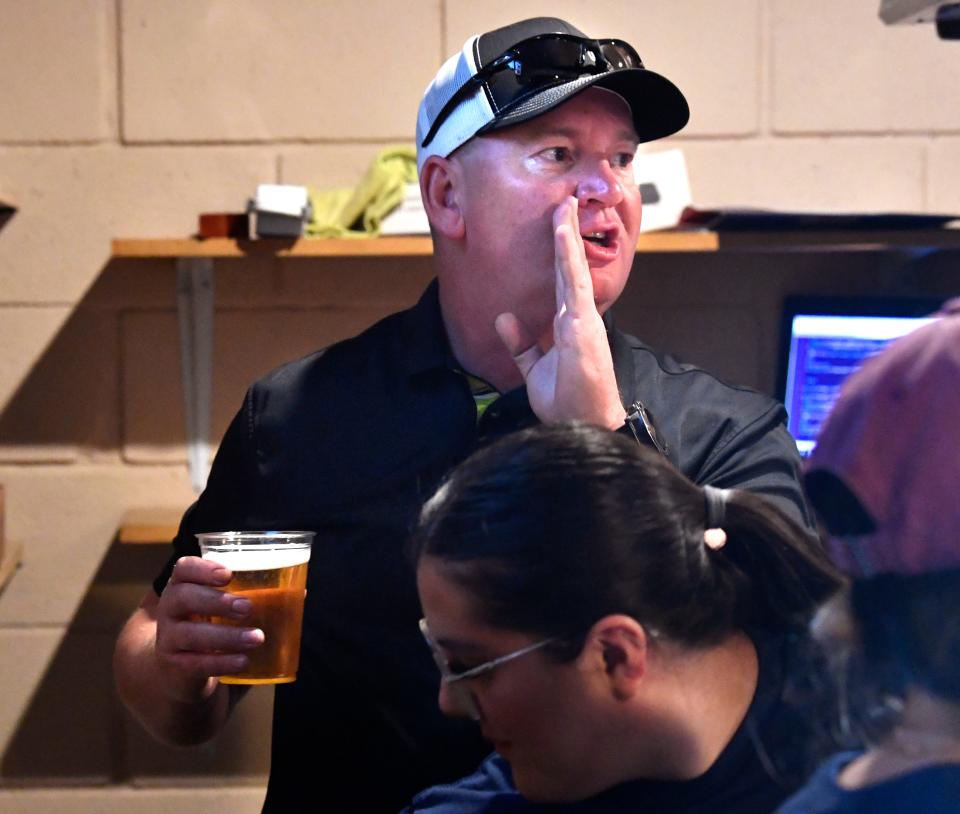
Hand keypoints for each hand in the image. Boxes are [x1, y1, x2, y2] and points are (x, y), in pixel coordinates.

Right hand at [152, 556, 262, 703]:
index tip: (228, 574)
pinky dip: (222, 662)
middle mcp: (170, 609)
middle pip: (182, 597)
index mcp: (184, 586)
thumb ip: (257, 598)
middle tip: (248, 607)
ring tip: (257, 638)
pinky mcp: (174, 666)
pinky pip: (195, 664)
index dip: (202, 568)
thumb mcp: (226, 610)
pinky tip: (244, 661)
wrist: (183, 671)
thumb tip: (300, 593)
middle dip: (217, 601)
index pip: (183, 568)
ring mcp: (168, 639)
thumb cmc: (213, 626)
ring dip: (226, 635)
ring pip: (189, 633)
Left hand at [495, 197, 625, 427]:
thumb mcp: (534, 369)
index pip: (563, 281)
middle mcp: (579, 317)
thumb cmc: (566, 402)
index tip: (557, 225)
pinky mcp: (583, 325)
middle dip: (566, 234)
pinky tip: (561, 232)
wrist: (581, 426)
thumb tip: (504, 317)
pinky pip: (574, 283)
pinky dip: (568, 255)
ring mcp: (583, 319)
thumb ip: (521, 344)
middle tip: (565, 202)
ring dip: (568, 235)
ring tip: (564, 205)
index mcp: (569, 325)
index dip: (560, 253)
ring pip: (573, 268)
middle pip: (571, 268)